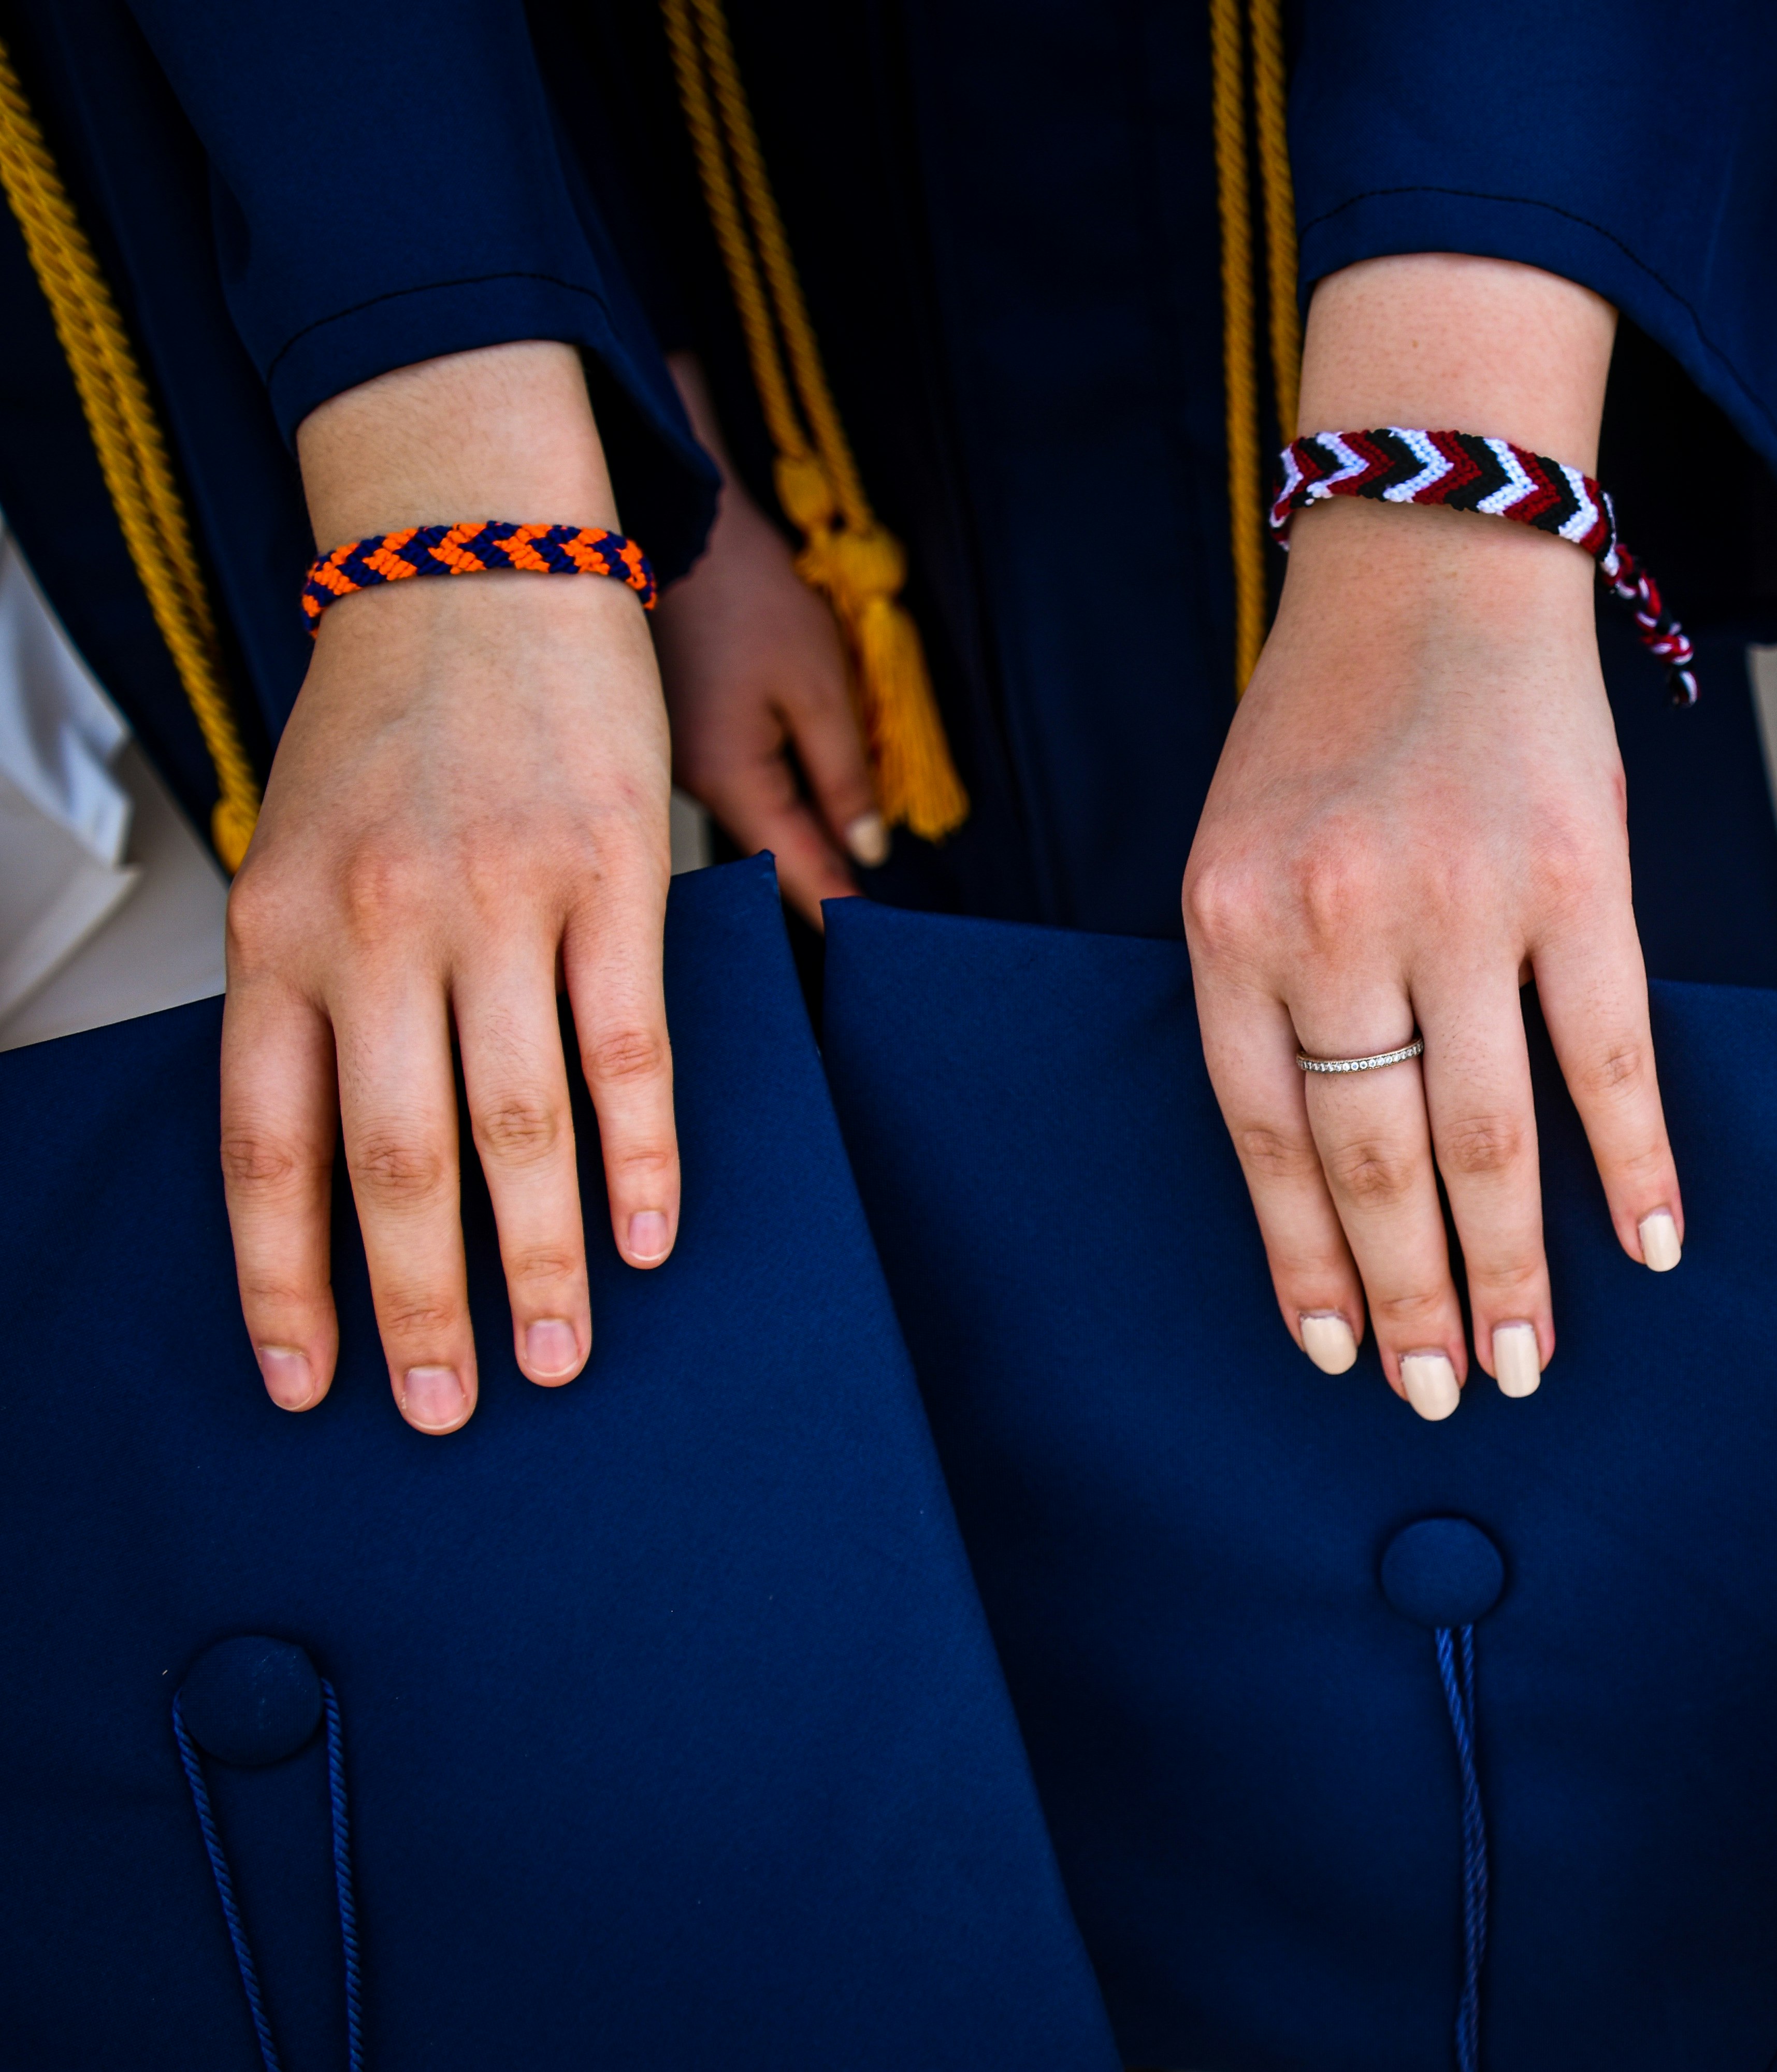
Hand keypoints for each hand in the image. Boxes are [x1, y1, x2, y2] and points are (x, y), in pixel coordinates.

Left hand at [222, 342, 677, 1433]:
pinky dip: (642, 1153)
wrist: (475, 567)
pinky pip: (627, 1043)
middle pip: (399, 1159)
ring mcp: (499, 900)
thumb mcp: (299, 856)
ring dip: (543, 1259)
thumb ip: (314, 993)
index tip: (308, 1383)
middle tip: (445, 1408)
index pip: (268, 1147)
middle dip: (423, 1305)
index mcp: (279, 930)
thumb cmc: (389, 728)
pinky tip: (651, 1232)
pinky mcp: (609, 875)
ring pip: (520, 1122)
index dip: (287, 1282)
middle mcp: (378, 924)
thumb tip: (350, 1158)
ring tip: (563, 1354)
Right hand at [655, 352, 881, 922]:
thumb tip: (866, 852)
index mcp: (726, 779)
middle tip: (864, 935)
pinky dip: (765, 805)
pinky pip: (726, 789)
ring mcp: (668, 763)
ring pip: (743, 824)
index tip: (871, 950)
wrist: (681, 527)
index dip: (834, 910)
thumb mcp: (819, 687)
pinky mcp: (670, 735)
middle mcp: (684, 785)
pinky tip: (798, 814)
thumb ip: (844, 777)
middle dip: (811, 888)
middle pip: (761, 858)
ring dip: (789, 845)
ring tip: (841, 880)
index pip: (790, 873)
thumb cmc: (752, 598)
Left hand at [1182, 255, 1679, 1419]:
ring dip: (1509, 1270)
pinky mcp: (1581, 877)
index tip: (1331, 1352)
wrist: (1433, 559)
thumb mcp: (1247, 846)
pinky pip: (1610, 1057)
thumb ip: (1274, 989)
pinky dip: (1632, 1164)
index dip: (1303, 1259)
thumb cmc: (1333, 722)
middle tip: (1437, 1394)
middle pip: (1377, 1160)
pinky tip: (1646, 1247)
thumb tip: (1333, 1174)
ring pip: (1488, 1137)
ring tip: (1526, 1362)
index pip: (1265, 1136)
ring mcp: (1463, 901)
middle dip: (1408, 1298)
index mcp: (1232, 922)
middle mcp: (1338, 920)